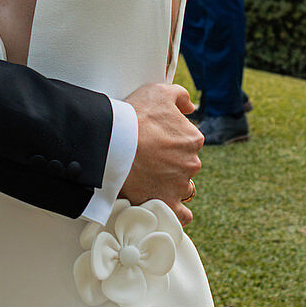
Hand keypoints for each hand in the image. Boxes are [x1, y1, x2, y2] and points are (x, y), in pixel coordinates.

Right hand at [119, 82, 203, 225]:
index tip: (154, 140)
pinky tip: (165, 205)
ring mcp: (179, 184)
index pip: (188, 142)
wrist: (113, 141)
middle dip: (170, 162)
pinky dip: (175, 213)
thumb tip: (190, 107)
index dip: (171, 141)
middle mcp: (191, 163)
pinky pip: (180, 215)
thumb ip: (180, 96)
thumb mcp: (159, 91)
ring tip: (148, 178)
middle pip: (185, 165)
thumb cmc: (134, 115)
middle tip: (147, 157)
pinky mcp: (166, 202)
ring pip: (182, 187)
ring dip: (170, 184)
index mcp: (192, 139)